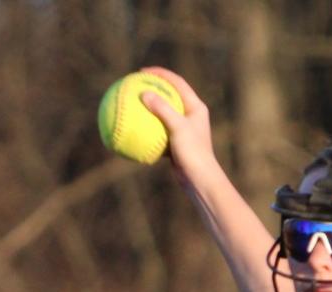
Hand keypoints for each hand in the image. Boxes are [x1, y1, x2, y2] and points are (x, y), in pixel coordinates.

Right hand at [138, 66, 218, 187]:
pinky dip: (146, 128)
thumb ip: (163, 109)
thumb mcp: (178, 128)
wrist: (200, 179)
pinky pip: (158, 130)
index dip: (160, 73)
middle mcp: (191, 115)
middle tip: (134, 84)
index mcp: (196, 107)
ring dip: (148, 108)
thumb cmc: (193, 152)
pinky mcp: (177, 142)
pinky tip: (131, 128)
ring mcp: (184, 129)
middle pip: (170, 95)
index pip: (177, 83)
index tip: (142, 72)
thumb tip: (144, 93)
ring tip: (131, 103)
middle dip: (153, 88)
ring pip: (163, 114)